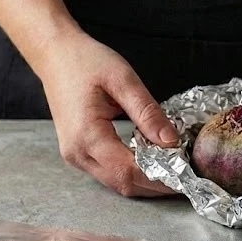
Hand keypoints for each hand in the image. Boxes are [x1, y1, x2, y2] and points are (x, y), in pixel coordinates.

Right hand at [33, 29, 179, 196]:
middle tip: (184, 176)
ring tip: (171, 169)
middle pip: (123, 183)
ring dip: (144, 181)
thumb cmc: (85, 61)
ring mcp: (74, 156)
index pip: (129, 170)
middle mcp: (77, 153)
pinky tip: (149, 161)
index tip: (186, 174)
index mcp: (87, 135)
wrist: (55, 55)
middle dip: (155, 185)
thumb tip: (171, 142)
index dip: (160, 178)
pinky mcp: (76, 152)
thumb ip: (148, 112)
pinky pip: (107, 172)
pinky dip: (130, 171)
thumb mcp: (123, 80)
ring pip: (115, 182)